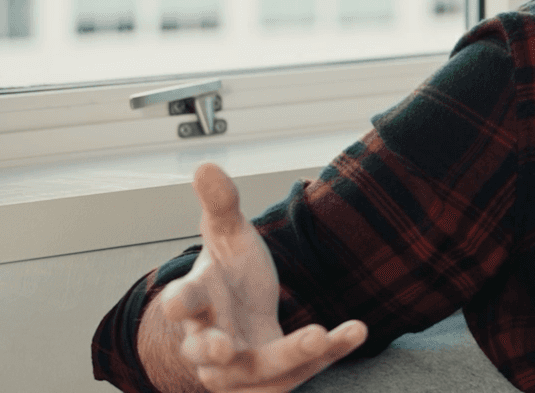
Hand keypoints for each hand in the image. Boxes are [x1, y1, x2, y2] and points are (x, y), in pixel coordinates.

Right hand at [153, 163, 367, 392]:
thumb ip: (220, 204)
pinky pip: (298, 374)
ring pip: (256, 373)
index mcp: (194, 302)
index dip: (178, 303)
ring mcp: (238, 368)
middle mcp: (208, 341)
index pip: (179, 303)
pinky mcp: (272, 379)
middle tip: (227, 349)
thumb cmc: (228, 273)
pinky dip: (328, 354)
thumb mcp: (228, 234)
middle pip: (206, 353)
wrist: (241, 313)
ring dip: (288, 358)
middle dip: (215, 352)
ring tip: (321, 336)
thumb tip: (205, 164)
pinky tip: (356, 330)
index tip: (179, 301)